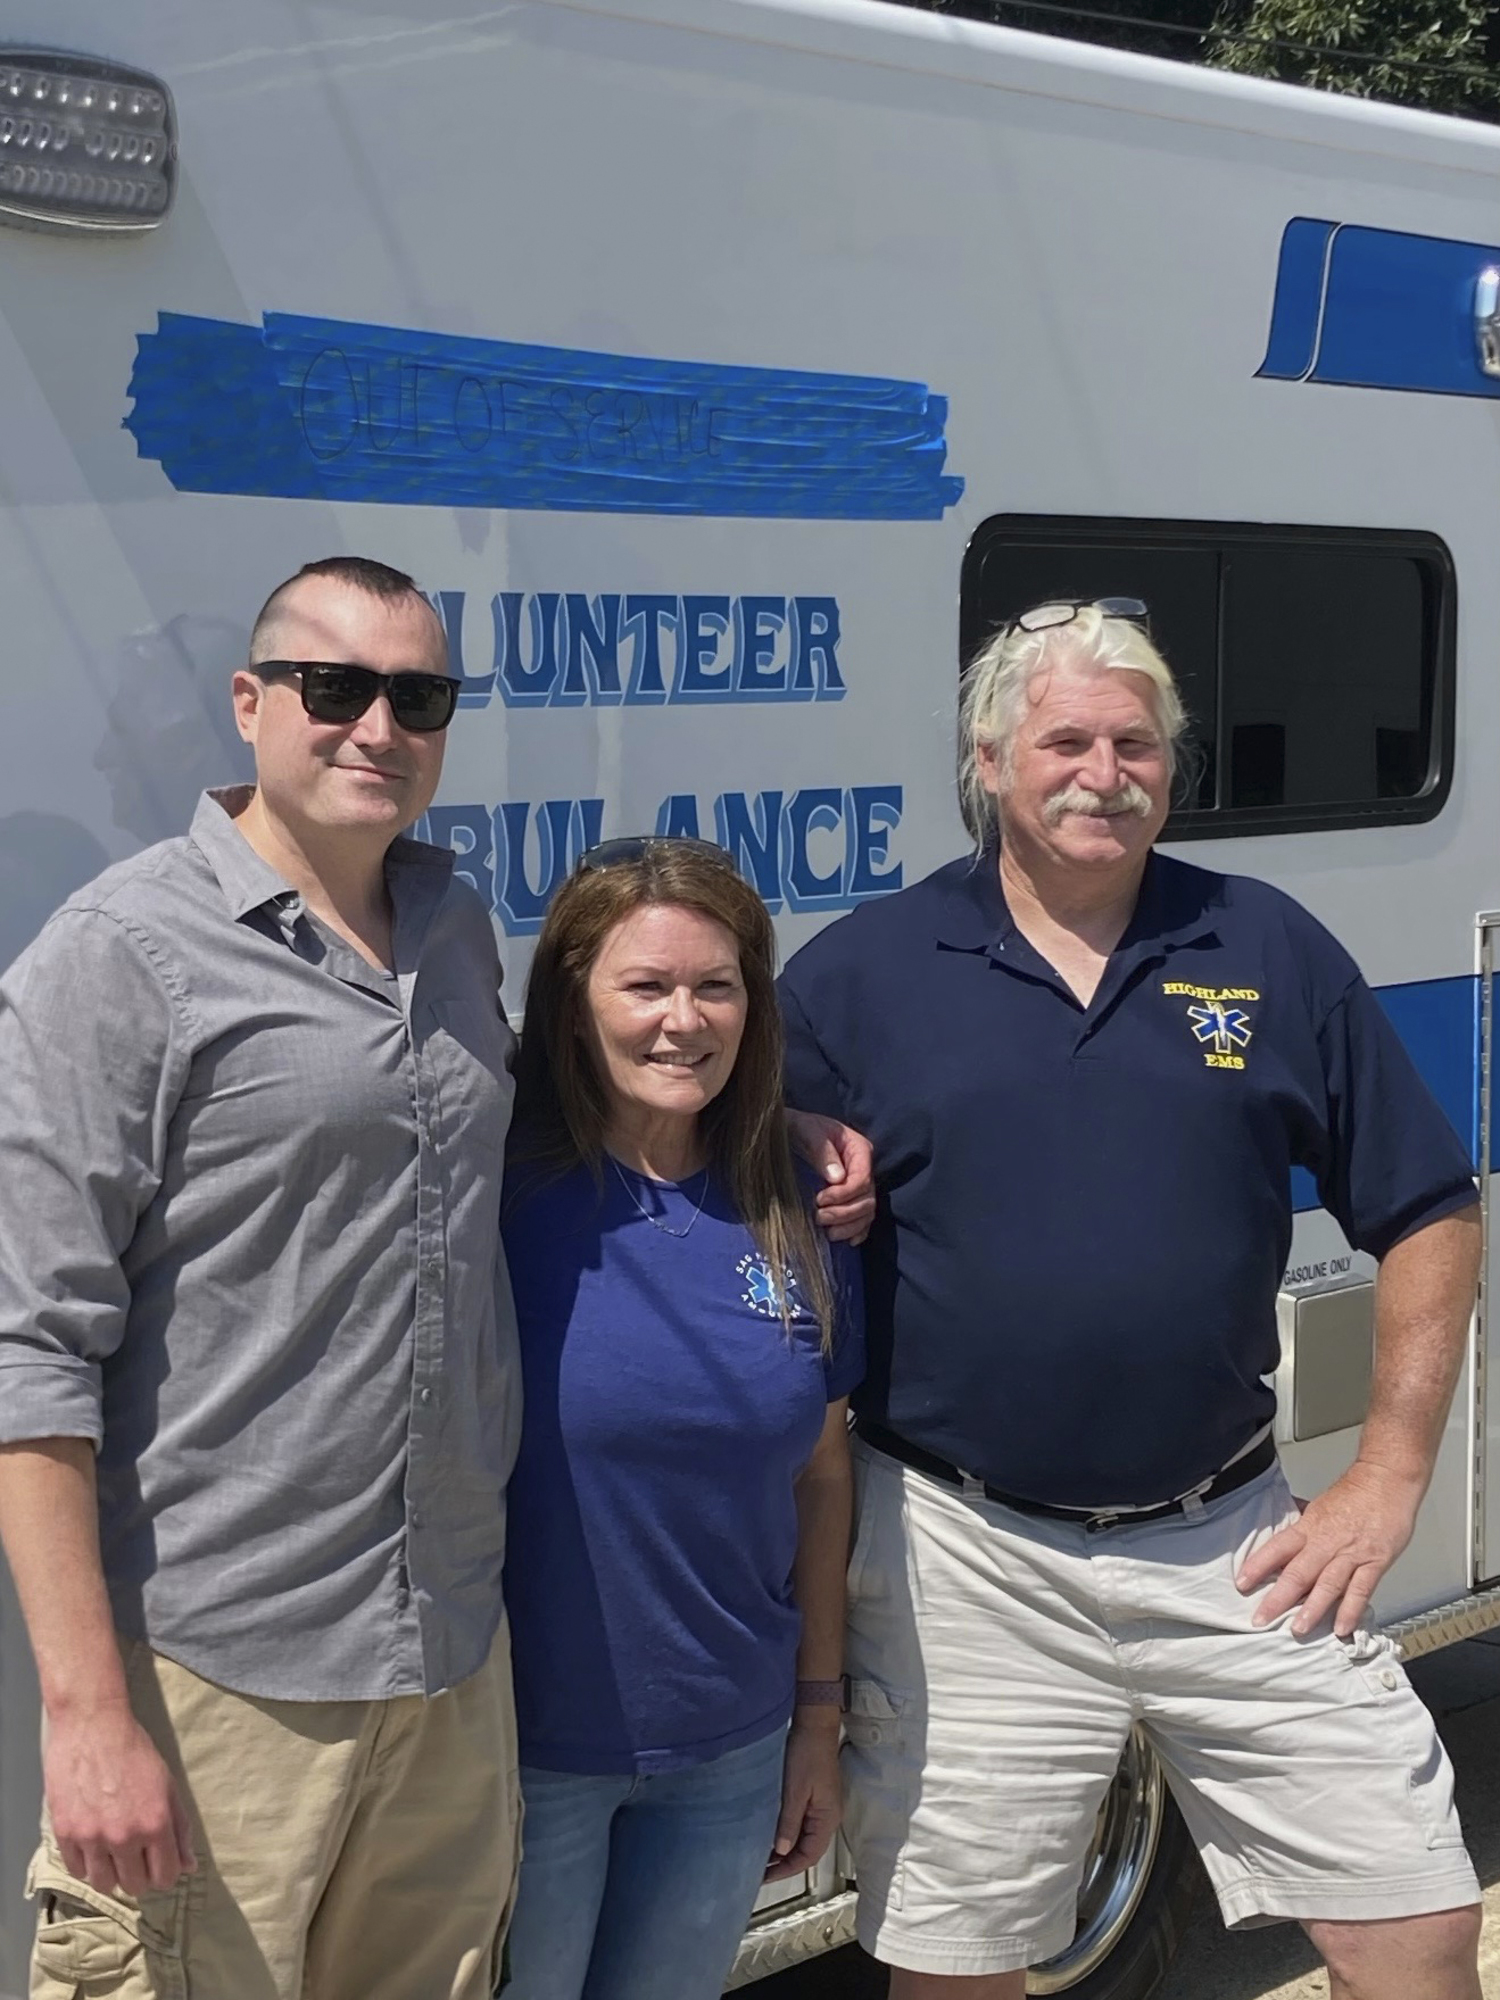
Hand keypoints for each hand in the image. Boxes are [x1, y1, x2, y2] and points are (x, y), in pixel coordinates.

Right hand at [45, 1702, 196, 1898]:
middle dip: (138, 1876)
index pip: (165, 1877)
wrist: (92, 1727)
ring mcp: (92, 1837)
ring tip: (112, 1854)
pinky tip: (91, 1845)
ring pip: (103, 1884)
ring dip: (110, 1873)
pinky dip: (85, 1863)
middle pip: (134, 1886)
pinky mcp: (65, 1833)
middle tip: (135, 1858)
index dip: (164, 1874)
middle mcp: (124, 1836)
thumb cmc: (134, 1751)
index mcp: (155, 1824)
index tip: (159, 1865)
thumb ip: (180, 1829)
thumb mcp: (168, 1785)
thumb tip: (189, 1866)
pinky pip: (76, 1870)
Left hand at [765, 1714, 841, 1880]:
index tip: (766, 1876)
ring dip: (786, 1849)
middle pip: (808, 1851)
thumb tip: (783, 1851)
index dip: (787, 1870)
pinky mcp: (815, 1798)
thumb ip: (789, 1822)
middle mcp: (828, 1816)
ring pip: (804, 1839)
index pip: (809, 1856)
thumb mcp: (795, 1790)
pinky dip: (788, 1833)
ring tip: (762, 1855)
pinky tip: (772, 1833)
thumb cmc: (808, 1753)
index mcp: (827, 1818)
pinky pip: (802, 1825)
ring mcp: (822, 1807)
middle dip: (785, 1863)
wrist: (814, 1724)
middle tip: (760, 1870)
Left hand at [784, 1111, 875, 1245]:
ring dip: (850, 1226)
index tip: (819, 1200)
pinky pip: (864, 1219)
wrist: (793, 1132)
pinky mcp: (852, 1198)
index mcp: (859, 1149)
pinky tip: (847, 1241)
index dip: (844, 1194)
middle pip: (867, 1199)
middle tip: (819, 1218)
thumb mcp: (808, 1131)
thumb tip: (837, 1178)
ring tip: (828, 1233)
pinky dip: (857, 1231)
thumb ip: (821, 1150)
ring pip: (867, 1213)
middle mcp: (865, 1169)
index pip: (863, 1179)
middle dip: (845, 1213)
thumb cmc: (801, 1128)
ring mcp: (860, 1185)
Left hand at [1235, 1460, 1423, 1637]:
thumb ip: (1305, 1528)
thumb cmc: (1356, 1493)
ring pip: (1327, 1584)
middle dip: (1278, 1598)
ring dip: (1311, 1609)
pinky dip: (1350, 1610)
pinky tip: (1341, 1628)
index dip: (1258, 1565)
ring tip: (1298, 1629)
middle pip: (1298, 1572)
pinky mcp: (1375, 1562)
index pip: (1278, 1548)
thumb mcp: (1321, 1506)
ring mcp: (1352, 1553)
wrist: (1387, 1479)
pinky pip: (1361, 1589)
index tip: (1242, 1584)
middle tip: (1261, 1618)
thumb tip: (1285, 1540)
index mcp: (1310, 1527)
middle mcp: (1327, 1542)